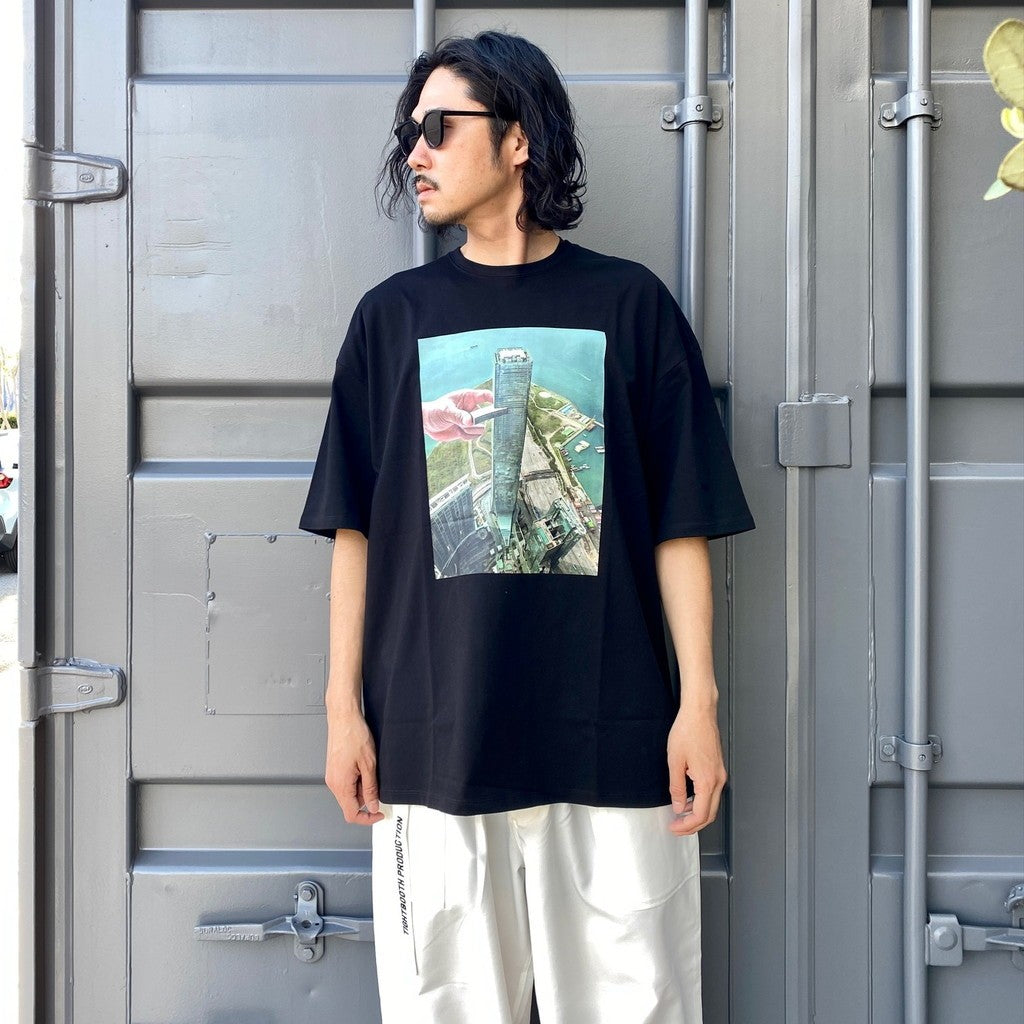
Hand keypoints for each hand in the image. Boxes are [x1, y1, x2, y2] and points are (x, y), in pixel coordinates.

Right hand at [325, 710, 384, 825]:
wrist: (343, 718)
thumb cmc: (353, 735)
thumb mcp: (369, 764)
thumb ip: (371, 788)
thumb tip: (373, 805)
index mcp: (340, 784)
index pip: (351, 814)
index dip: (367, 818)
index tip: (379, 814)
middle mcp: (333, 782)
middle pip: (350, 804)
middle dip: (366, 799)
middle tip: (377, 784)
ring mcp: (332, 775)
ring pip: (349, 793)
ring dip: (362, 788)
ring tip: (369, 769)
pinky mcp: (334, 769)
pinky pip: (346, 783)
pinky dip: (357, 780)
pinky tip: (363, 766)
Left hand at [422, 388, 493, 440]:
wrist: (427, 424)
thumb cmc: (435, 411)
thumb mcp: (446, 411)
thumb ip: (458, 416)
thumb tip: (470, 422)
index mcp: (468, 397)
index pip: (485, 396)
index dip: (494, 400)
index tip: (498, 406)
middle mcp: (471, 408)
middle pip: (486, 415)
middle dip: (478, 421)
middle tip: (469, 422)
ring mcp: (470, 420)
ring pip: (481, 428)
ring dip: (470, 430)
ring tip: (458, 426)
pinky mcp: (467, 430)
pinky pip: (474, 435)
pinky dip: (467, 436)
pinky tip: (458, 432)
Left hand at [666, 704, 726, 835]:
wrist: (700, 712)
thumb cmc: (687, 731)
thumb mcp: (675, 761)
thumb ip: (677, 788)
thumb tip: (679, 807)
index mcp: (708, 781)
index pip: (700, 815)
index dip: (686, 825)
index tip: (674, 827)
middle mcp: (718, 780)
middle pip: (710, 814)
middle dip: (693, 825)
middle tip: (677, 827)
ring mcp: (720, 774)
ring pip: (712, 804)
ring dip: (697, 813)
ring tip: (680, 815)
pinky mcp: (718, 768)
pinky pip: (712, 792)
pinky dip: (701, 801)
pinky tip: (689, 798)